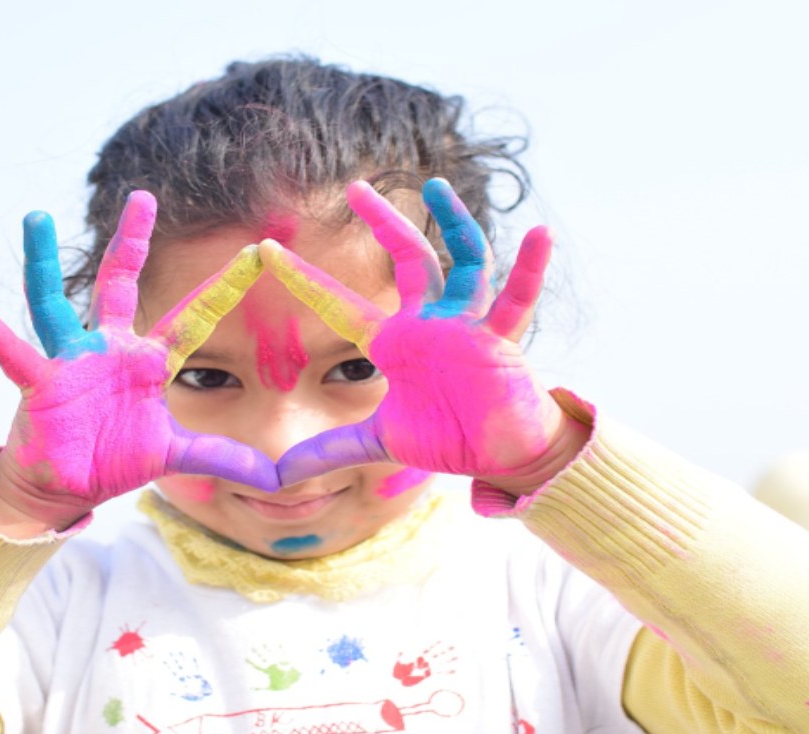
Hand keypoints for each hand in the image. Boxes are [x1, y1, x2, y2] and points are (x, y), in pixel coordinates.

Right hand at [0, 191, 277, 530]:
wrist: (66, 486)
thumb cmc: (115, 459)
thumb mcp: (173, 455)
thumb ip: (220, 457)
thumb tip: (273, 475)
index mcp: (146, 361)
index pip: (191, 318)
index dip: (221, 289)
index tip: (256, 253)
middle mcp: (108, 348)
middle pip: (121, 283)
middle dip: (131, 241)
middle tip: (143, 195)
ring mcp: (71, 360)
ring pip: (54, 301)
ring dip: (44, 261)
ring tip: (36, 217)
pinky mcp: (40, 381)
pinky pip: (11, 352)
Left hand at [261, 179, 585, 494]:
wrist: (499, 455)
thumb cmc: (446, 436)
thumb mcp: (377, 443)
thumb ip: (329, 452)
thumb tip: (278, 475)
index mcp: (394, 342)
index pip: (340, 304)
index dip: (305, 279)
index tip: (268, 249)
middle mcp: (430, 322)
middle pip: (407, 258)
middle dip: (383, 223)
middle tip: (355, 187)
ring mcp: (467, 326)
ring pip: (464, 261)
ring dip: (455, 223)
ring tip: (437, 184)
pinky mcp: (500, 341)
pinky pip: (516, 299)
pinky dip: (530, 269)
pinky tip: (541, 234)